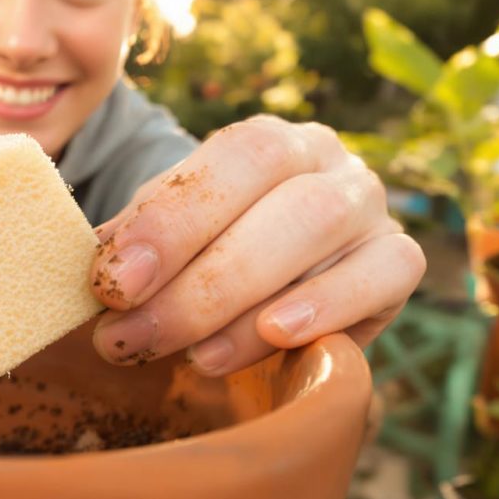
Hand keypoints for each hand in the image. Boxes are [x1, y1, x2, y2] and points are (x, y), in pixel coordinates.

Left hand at [90, 115, 425, 374]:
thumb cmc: (210, 253)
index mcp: (265, 142)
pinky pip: (385, 274)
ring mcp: (370, 207)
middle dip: (197, 281)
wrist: (275, 286)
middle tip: (131, 338)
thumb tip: (100, 262)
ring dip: (246, 303)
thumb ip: (139, 242)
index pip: (229, 159)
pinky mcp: (399, 261)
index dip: (171, 220)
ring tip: (190, 356)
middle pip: (278, 201)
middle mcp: (325, 159)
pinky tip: (276, 336)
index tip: (112, 283)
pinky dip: (326, 305)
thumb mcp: (168, 239)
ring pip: (321, 232)